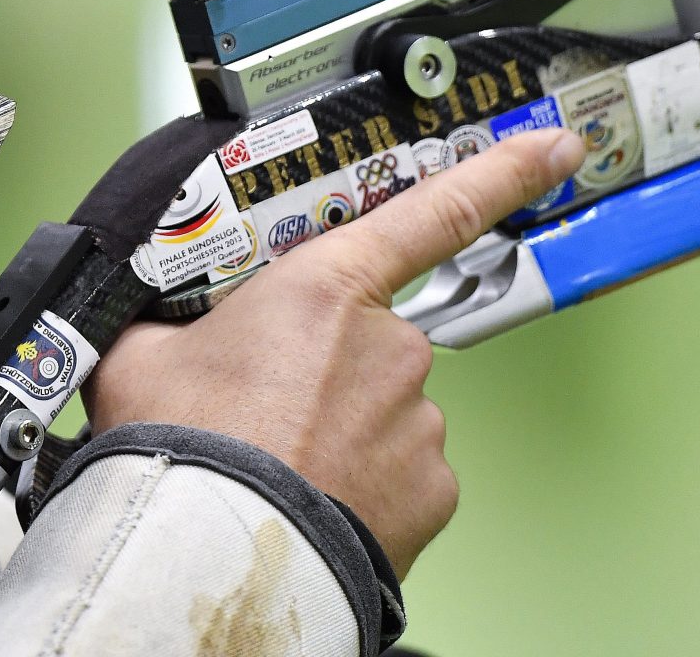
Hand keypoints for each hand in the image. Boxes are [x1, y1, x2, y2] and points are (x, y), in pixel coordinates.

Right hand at [85, 127, 585, 577]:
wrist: (214, 553)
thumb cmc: (186, 451)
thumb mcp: (144, 354)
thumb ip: (171, 323)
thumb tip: (149, 324)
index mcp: (325, 287)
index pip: (437, 210)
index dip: (504, 170)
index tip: (554, 146)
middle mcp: (389, 345)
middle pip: (371, 335)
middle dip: (327, 365)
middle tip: (264, 403)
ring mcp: (418, 418)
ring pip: (386, 408)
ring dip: (342, 428)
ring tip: (278, 459)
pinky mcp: (432, 488)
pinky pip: (402, 470)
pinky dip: (366, 481)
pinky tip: (314, 493)